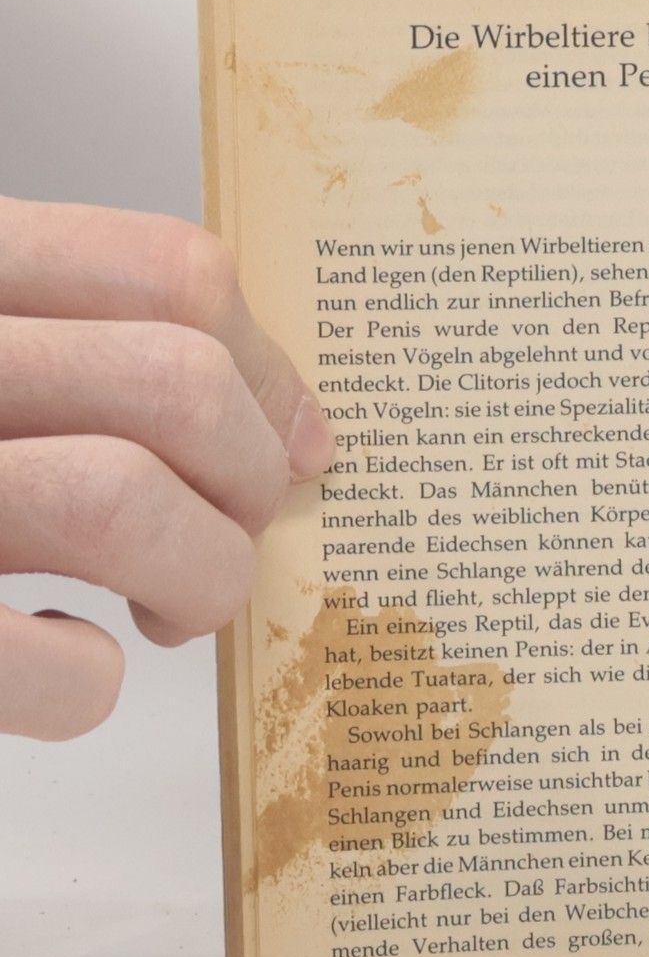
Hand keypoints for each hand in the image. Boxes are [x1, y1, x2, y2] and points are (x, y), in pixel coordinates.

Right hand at [0, 198, 331, 738]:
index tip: (298, 443)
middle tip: (229, 534)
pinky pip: (41, 666)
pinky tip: (63, 664)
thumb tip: (293, 427)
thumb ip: (65, 341)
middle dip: (250, 481)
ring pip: (119, 500)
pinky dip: (88, 685)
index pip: (165, 271)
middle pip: (172, 384)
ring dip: (200, 573)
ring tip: (170, 607)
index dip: (268, 371)